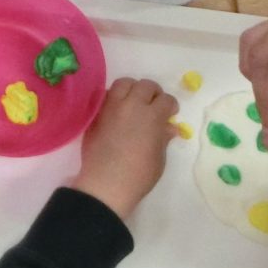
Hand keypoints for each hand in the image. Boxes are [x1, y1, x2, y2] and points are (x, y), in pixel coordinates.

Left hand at [69, 76, 179, 222]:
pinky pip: (106, 95)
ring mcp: (111, 107)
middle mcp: (131, 105)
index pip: (166, 100)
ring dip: (132, 89)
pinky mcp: (96, 114)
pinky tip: (118, 111)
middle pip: (145, 85)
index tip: (170, 114)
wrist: (106, 184)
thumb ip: (163, 138)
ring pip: (123, 83)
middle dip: (154, 93)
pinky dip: (115, 98)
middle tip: (154, 105)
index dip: (171, 106)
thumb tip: (169, 128)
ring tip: (134, 102)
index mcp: (152, 116)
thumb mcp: (159, 158)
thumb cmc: (138, 175)